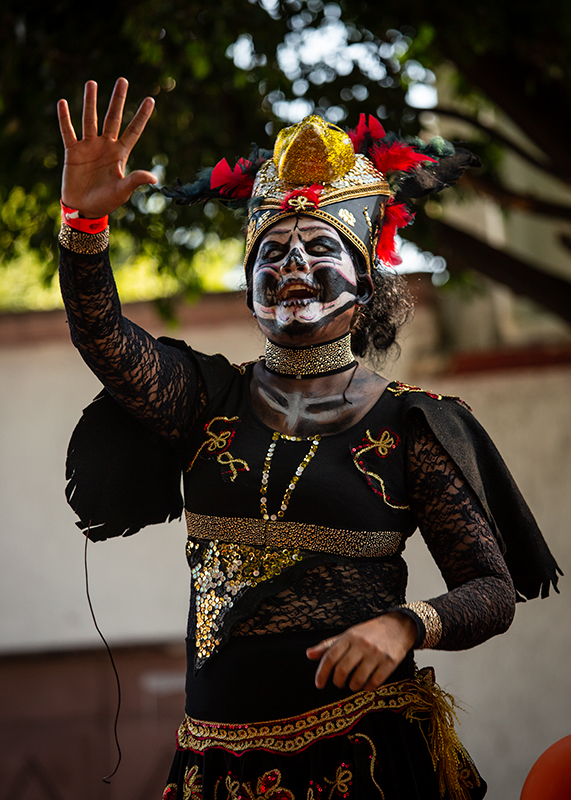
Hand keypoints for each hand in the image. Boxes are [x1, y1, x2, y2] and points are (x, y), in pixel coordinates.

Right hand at [57, 77, 156, 217]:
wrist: (83, 209)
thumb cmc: (106, 202)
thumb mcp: (122, 191)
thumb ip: (135, 180)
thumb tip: (154, 178)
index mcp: (120, 154)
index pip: (133, 130)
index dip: (142, 116)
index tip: (151, 99)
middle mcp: (105, 146)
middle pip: (112, 118)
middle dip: (118, 100)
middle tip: (122, 80)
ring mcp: (89, 147)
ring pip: (89, 119)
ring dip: (90, 102)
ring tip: (92, 83)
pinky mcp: (72, 151)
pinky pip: (68, 132)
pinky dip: (65, 118)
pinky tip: (63, 103)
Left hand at [306, 612, 415, 692]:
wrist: (398, 627)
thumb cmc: (369, 632)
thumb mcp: (348, 635)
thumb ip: (328, 646)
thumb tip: (309, 654)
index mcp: (349, 637)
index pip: (330, 657)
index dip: (321, 673)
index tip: (318, 684)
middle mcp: (362, 644)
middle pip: (342, 670)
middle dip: (337, 682)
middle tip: (339, 683)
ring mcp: (376, 654)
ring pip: (358, 679)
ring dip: (352, 686)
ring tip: (352, 684)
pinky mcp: (390, 663)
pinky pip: (374, 683)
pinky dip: (367, 688)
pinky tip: (366, 684)